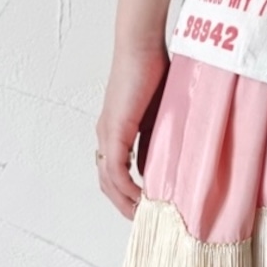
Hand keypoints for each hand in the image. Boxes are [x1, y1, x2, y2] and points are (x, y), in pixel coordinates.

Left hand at [94, 43, 167, 218]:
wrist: (142, 47)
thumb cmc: (154, 71)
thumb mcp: (160, 114)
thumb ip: (157, 140)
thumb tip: (159, 167)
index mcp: (115, 131)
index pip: (114, 171)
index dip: (126, 192)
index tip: (146, 207)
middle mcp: (106, 135)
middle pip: (107, 181)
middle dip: (123, 204)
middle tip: (142, 219)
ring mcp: (107, 134)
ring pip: (108, 180)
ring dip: (123, 201)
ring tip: (141, 215)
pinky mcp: (113, 131)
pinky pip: (115, 169)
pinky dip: (125, 187)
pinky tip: (139, 198)